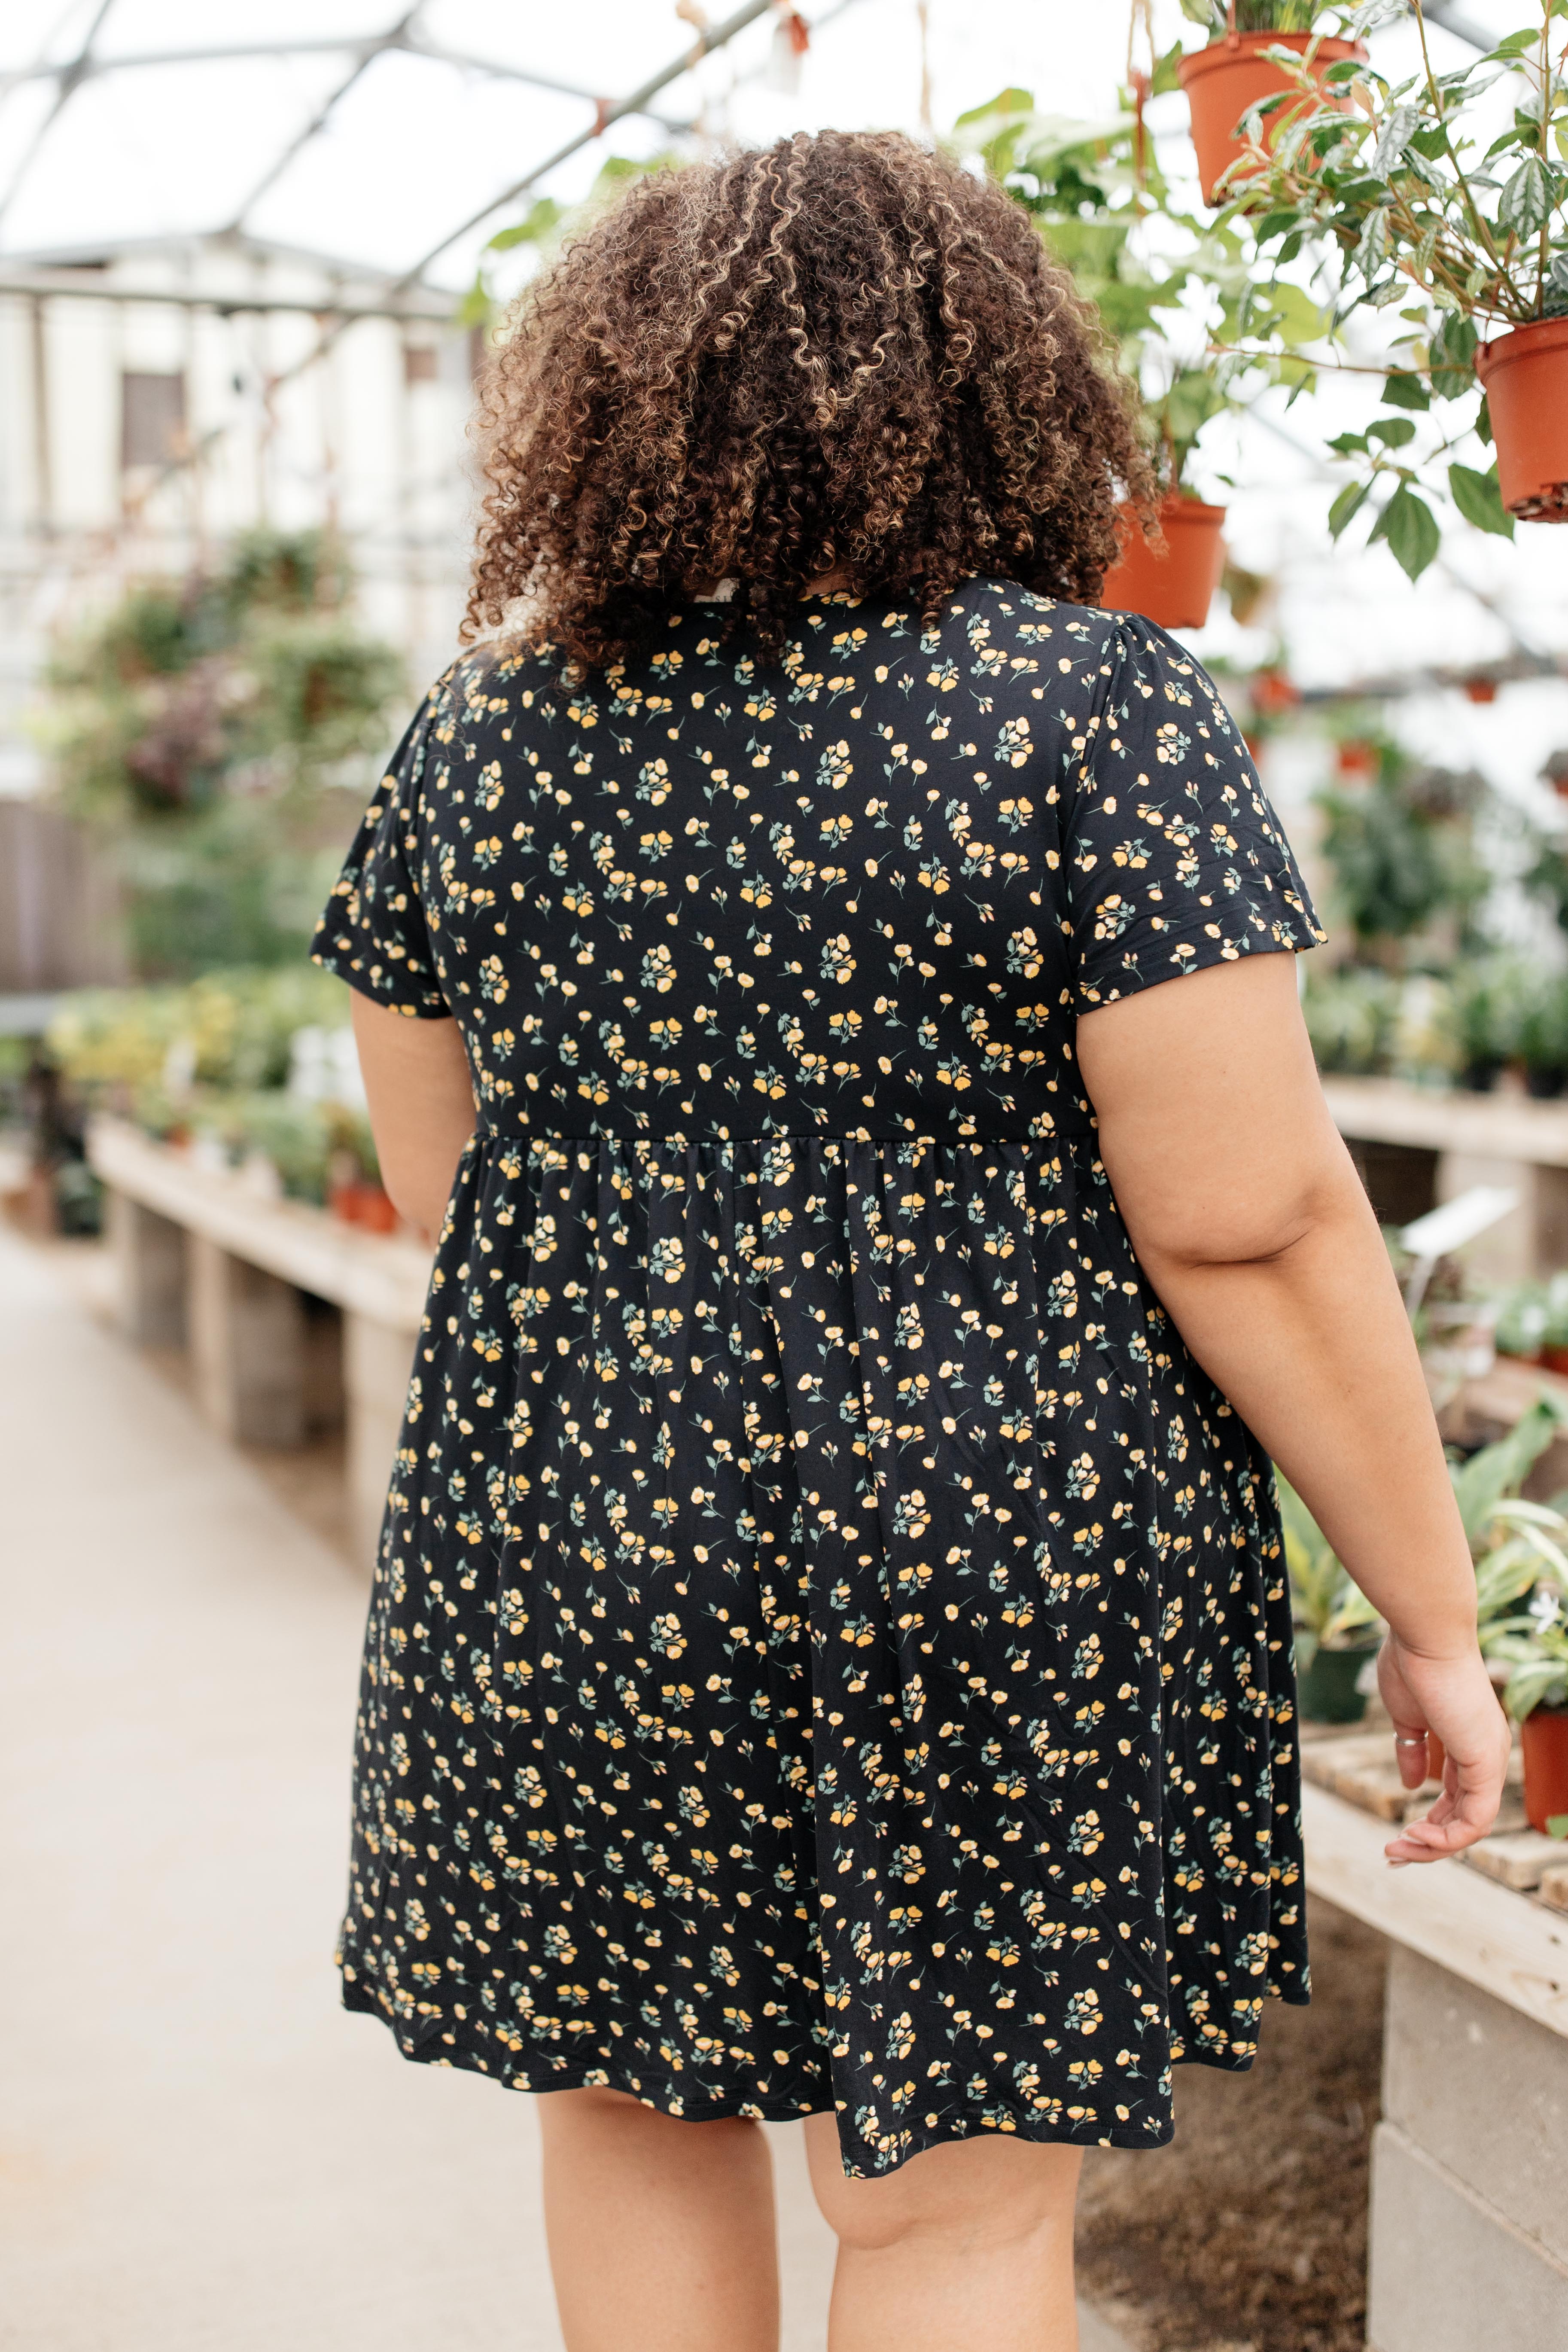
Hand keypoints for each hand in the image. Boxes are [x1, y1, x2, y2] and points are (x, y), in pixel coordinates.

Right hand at [1378, 1631, 1510, 1866]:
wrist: (1425, 1636)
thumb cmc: (1412, 1664)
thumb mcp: (1407, 1717)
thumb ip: (1412, 1751)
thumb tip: (1413, 1785)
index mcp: (1469, 1741)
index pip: (1457, 1796)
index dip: (1430, 1822)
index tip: (1397, 1834)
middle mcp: (1487, 1754)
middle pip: (1464, 1817)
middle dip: (1428, 1842)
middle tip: (1393, 1854)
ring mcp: (1489, 1760)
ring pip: (1470, 1826)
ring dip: (1432, 1846)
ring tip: (1397, 1850)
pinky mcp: (1486, 1765)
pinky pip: (1474, 1820)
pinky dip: (1446, 1838)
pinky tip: (1414, 1836)